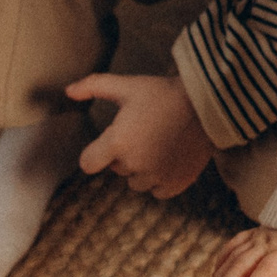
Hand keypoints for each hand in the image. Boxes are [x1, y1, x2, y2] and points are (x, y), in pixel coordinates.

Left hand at [66, 73, 213, 197]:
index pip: (88, 163)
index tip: (109, 140)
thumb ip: (94, 86)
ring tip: (159, 143)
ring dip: (143, 168)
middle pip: (117, 169)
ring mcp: (156, 177)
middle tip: (144, 131)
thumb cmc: (164, 92)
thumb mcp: (128, 85)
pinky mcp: (176, 184)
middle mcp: (134, 165)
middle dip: (125, 153)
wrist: (209, 104)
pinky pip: (158, 191)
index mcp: (117, 143)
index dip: (95, 152)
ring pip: (137, 182)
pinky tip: (170, 158)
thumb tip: (67, 90)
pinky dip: (162, 179)